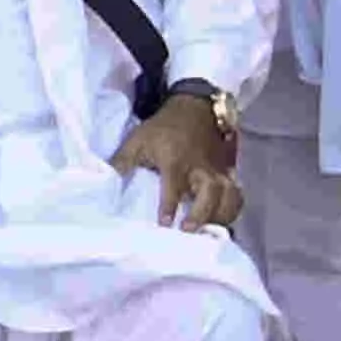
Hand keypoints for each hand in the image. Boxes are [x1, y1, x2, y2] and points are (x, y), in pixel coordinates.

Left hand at [112, 94, 240, 232]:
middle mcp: (200, 168)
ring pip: (228, 195)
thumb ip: (122, 162)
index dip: (169, 204)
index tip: (165, 223)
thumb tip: (104, 183)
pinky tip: (224, 221)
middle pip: (209, 192)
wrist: (195, 107)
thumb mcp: (137, 140)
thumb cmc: (162, 128)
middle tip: (189, 231)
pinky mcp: (228, 173)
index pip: (173, 184)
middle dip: (202, 213)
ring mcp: (217, 171)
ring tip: (209, 232)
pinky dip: (233, 208)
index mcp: (175, 160)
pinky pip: (237, 193)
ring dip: (221, 215)